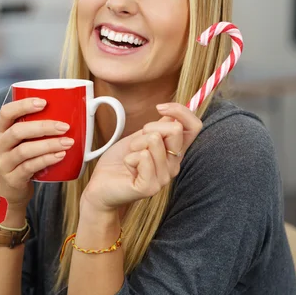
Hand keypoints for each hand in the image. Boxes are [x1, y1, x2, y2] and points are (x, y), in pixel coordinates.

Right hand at [0, 98, 74, 210]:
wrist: (8, 191)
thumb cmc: (21, 158)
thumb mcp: (21, 140)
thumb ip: (35, 125)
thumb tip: (68, 109)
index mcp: (1, 130)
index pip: (6, 112)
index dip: (23, 105)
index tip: (44, 102)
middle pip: (17, 131)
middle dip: (43, 127)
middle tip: (65, 126)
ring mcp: (4, 162)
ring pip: (24, 150)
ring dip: (49, 144)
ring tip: (68, 142)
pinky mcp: (12, 179)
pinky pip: (29, 167)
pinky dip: (46, 160)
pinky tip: (60, 155)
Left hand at [81, 103, 202, 214]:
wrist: (101, 185)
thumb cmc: (120, 161)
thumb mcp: (141, 136)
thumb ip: (159, 127)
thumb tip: (173, 112)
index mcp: (175, 151)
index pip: (194, 127)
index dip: (181, 111)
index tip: (160, 108)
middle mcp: (174, 165)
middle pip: (175, 129)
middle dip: (150, 127)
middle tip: (137, 143)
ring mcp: (164, 177)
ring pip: (155, 140)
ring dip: (135, 144)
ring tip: (130, 157)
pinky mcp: (150, 187)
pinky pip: (143, 157)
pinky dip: (130, 157)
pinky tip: (128, 167)